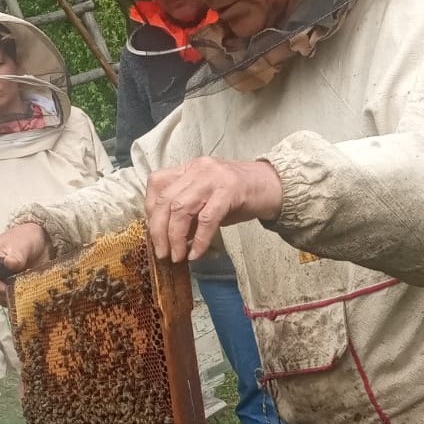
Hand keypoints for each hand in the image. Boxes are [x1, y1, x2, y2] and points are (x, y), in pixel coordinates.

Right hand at [0, 222, 50, 304]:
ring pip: (2, 299)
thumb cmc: (25, 238)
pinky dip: (22, 298)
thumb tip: (10, 264)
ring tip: (29, 287)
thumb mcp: (21, 245)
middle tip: (21, 288)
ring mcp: (1, 283)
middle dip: (6, 293)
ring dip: (15, 296)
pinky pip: (14, 300)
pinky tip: (31, 291)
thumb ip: (16, 256)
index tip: (5, 287)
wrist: (40, 242)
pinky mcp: (12, 290)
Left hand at [145, 157, 281, 262]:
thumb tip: (167, 237)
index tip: (154, 233)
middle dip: (159, 230)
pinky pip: (207, 219)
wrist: (274, 186)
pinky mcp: (230, 190)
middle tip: (162, 253)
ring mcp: (214, 178)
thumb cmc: (239, 196)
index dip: (150, 210)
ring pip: (181, 209)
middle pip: (165, 199)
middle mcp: (198, 169)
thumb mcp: (207, 200)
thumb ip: (188, 213)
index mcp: (189, 168)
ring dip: (175, 237)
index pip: (157, 183)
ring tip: (177, 256)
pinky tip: (196, 254)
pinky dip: (200, 240)